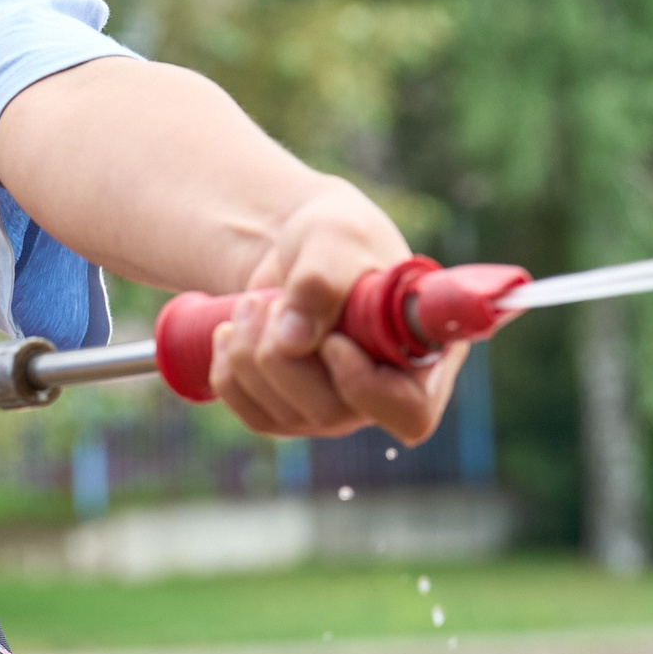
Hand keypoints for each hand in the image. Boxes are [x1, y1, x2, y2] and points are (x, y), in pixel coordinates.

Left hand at [209, 176, 464, 444]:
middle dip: (283, 355)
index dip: (363, 384)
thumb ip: (322, 278)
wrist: (299, 248)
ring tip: (253, 302)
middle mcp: (385, 394)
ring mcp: (338, 410)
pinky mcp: (293, 414)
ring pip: (284, 417)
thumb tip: (293, 341)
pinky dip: (229, 372)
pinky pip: (252, 415)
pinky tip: (232, 333)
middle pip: (330, 412)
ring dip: (250, 353)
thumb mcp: (334, 236)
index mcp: (423, 355)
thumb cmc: (336, 237)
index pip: (409, 411)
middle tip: (269, 301)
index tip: (331, 340)